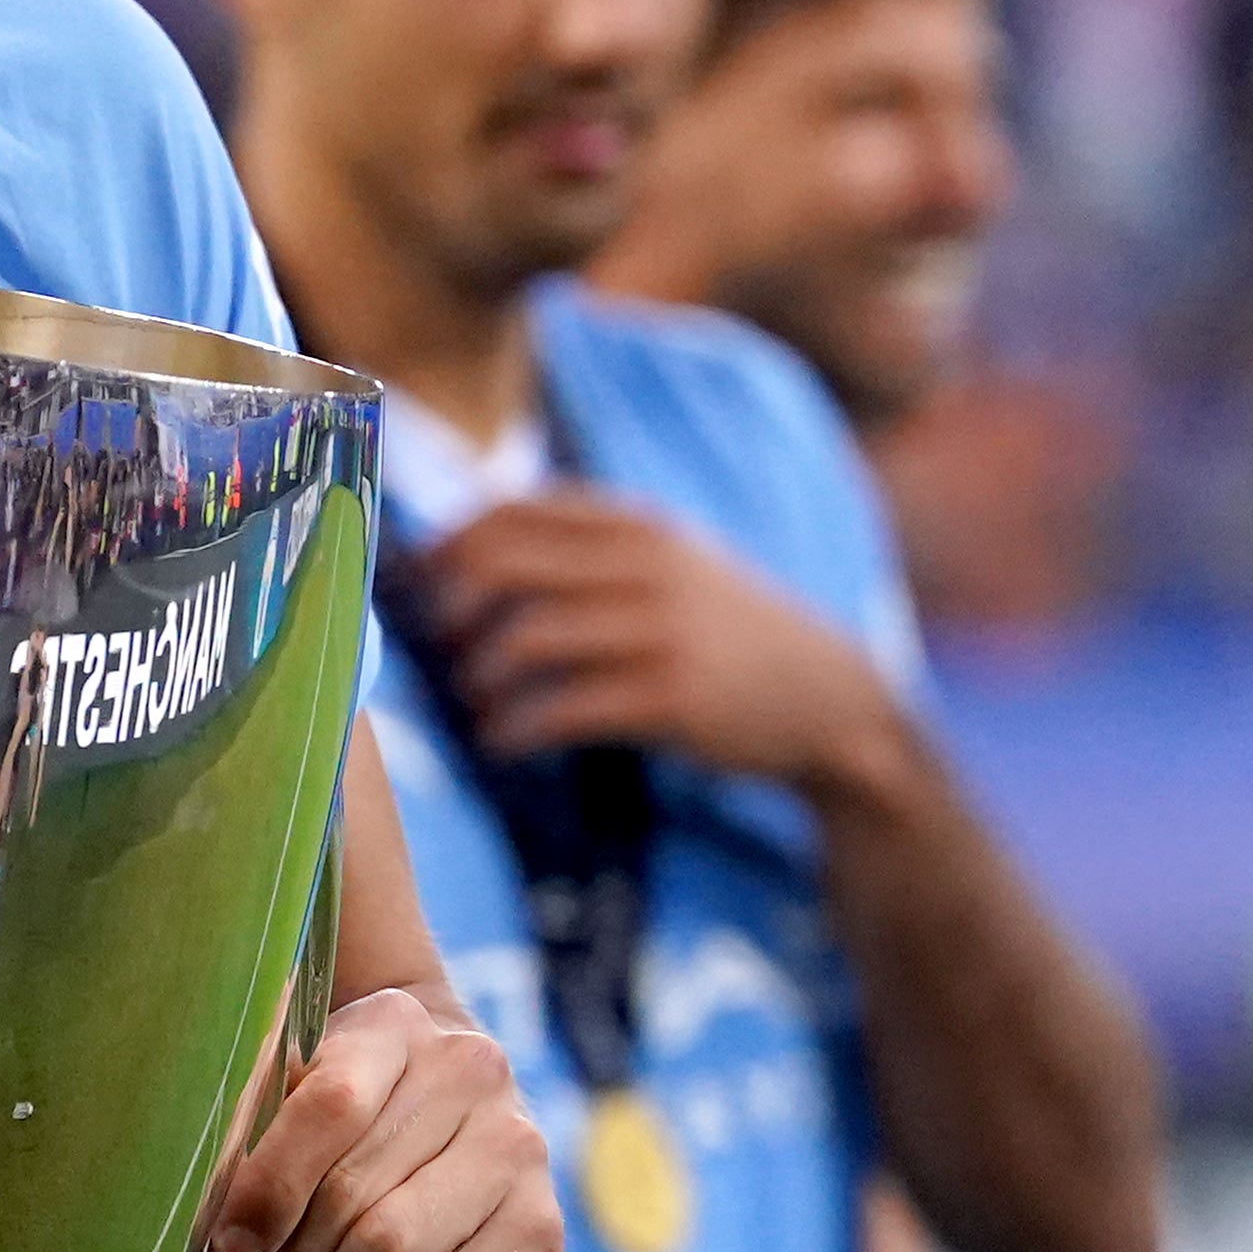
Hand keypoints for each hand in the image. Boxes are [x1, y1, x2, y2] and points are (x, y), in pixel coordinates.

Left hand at [206, 986, 561, 1251]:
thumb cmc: (319, 1192)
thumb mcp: (267, 1144)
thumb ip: (236, 1132)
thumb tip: (197, 1180)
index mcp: (390, 1028)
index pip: (326, 1103)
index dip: (264, 1186)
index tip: (224, 1247)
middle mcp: (470, 1074)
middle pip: (349, 1192)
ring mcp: (519, 1154)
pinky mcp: (540, 1240)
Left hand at [418, 492, 908, 796]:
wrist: (832, 699)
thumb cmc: (726, 631)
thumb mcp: (672, 563)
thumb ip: (588, 546)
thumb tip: (466, 545)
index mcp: (639, 524)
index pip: (511, 509)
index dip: (448, 543)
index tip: (419, 580)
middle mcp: (647, 567)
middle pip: (502, 564)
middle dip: (449, 603)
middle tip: (437, 639)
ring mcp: (660, 631)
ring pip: (524, 638)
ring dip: (479, 674)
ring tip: (476, 697)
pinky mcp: (668, 699)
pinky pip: (558, 710)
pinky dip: (513, 728)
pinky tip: (501, 742)